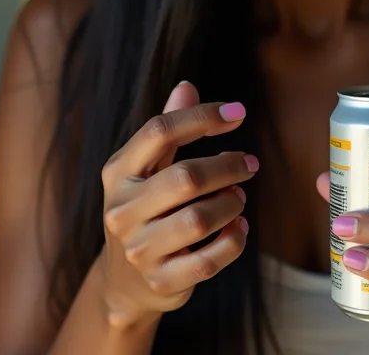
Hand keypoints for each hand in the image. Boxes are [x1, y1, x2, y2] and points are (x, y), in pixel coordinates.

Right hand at [99, 82, 258, 327]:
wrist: (124, 282)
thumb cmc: (146, 209)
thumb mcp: (148, 168)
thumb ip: (167, 129)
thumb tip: (186, 86)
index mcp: (118, 172)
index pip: (159, 131)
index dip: (202, 116)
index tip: (238, 113)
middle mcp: (122, 210)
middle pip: (186, 177)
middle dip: (227, 166)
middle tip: (249, 163)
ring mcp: (140, 249)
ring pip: (199, 219)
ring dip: (231, 202)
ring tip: (239, 196)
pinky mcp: (162, 281)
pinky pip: (209, 260)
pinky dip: (234, 240)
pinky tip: (239, 226)